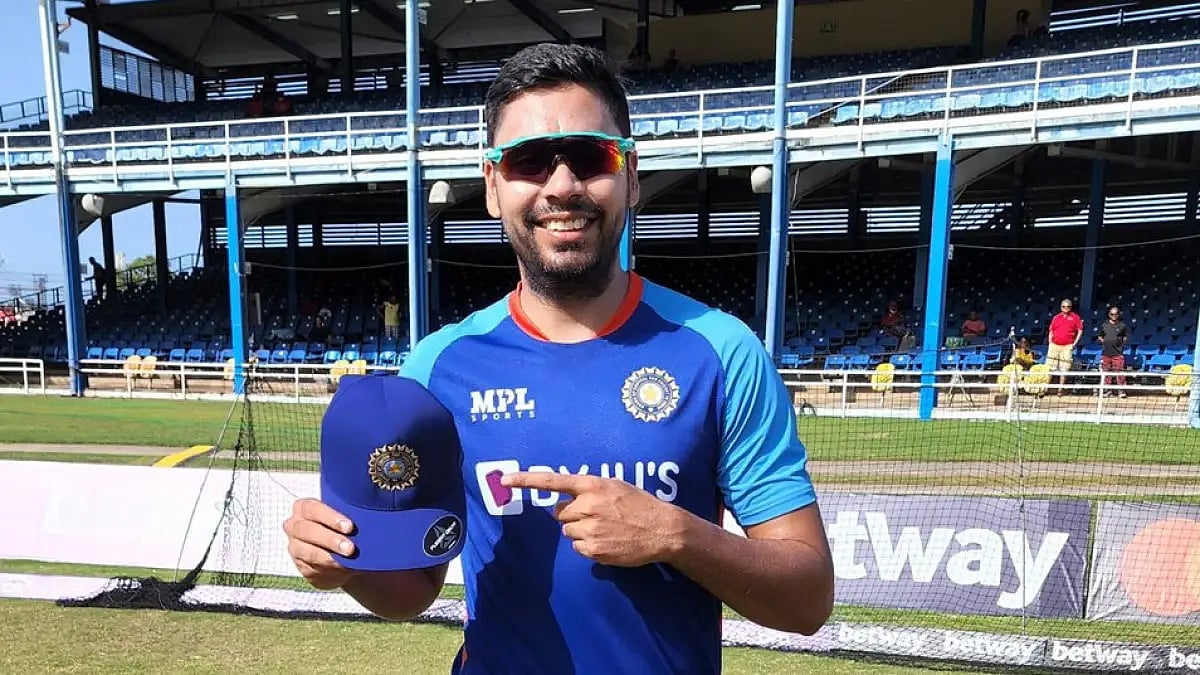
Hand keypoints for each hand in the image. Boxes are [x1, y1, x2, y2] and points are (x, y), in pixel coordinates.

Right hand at [283, 498, 363, 589]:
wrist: (339, 554)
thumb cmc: (341, 529)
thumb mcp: (343, 518)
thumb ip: (349, 514)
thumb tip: (368, 516)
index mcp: (304, 508)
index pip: (312, 509)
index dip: (330, 517)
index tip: (350, 526)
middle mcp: (295, 526)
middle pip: (307, 531)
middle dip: (330, 539)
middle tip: (350, 547)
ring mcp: (295, 546)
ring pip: (308, 552)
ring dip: (328, 556)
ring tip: (347, 558)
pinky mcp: (300, 565)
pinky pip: (311, 567)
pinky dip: (327, 568)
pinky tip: (341, 567)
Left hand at [501, 472, 685, 567]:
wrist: (662, 530)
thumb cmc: (640, 505)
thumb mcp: (616, 487)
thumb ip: (589, 490)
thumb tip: (563, 504)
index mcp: (592, 485)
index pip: (553, 480)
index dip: (526, 480)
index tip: (505, 480)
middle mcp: (587, 505)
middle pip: (559, 512)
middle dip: (572, 515)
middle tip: (596, 516)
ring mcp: (589, 529)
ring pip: (567, 531)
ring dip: (580, 531)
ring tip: (606, 529)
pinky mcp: (593, 549)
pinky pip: (577, 547)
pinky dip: (588, 546)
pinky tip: (608, 541)